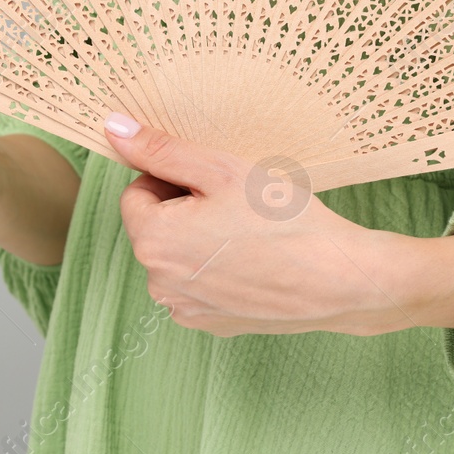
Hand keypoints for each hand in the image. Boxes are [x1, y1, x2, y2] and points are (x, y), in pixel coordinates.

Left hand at [105, 115, 453, 336]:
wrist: (341, 280)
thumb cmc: (283, 219)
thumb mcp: (219, 169)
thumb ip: (159, 149)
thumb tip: (112, 129)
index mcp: (152, 241)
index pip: (136, 192)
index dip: (172, 177)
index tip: (212, 180)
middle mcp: (159, 283)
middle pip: (156, 226)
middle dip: (185, 208)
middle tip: (235, 202)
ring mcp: (186, 309)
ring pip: (178, 255)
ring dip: (201, 238)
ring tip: (249, 231)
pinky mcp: (213, 324)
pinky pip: (199, 284)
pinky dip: (218, 268)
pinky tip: (256, 259)